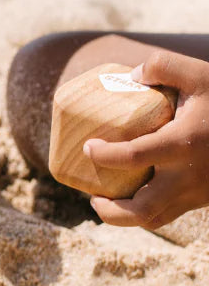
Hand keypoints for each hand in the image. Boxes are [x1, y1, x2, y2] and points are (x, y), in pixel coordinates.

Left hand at [83, 50, 208, 229]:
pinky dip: (146, 210)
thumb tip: (131, 76)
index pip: (135, 157)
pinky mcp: (203, 199)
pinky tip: (132, 193)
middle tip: (91, 195)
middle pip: (143, 211)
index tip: (88, 147)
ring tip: (105, 200)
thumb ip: (165, 66)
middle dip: (110, 211)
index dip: (105, 155)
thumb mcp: (202, 74)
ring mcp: (198, 193)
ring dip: (126, 216)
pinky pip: (169, 214)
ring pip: (156, 220)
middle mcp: (189, 176)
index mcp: (184, 143)